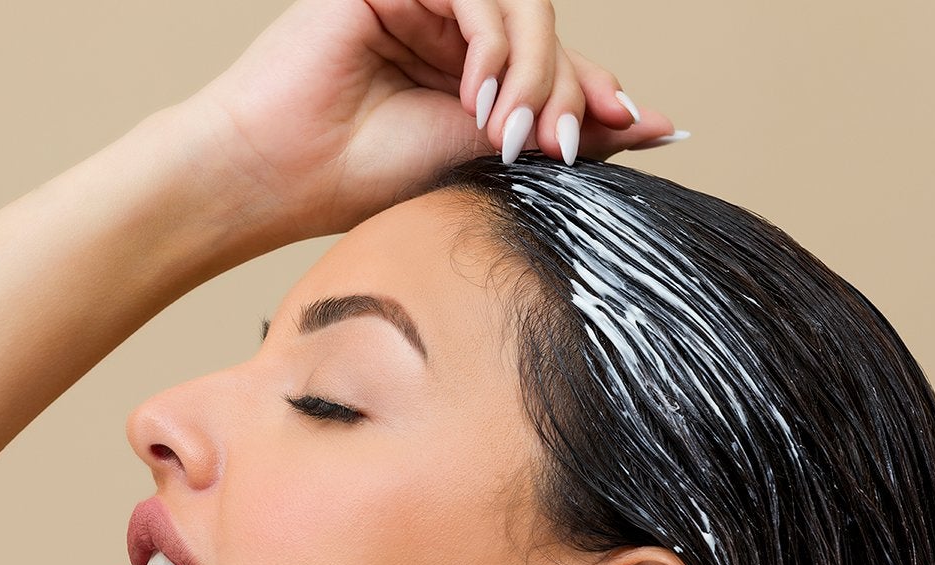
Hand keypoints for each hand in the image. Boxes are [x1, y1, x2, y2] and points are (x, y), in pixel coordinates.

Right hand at [159, 0, 684, 245]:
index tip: (640, 125)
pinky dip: (499, 46)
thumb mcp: (484, 152)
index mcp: (458, 68)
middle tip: (559, 146)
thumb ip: (562, 126)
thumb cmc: (355, 178)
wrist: (273, 177)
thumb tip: (661, 124)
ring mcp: (418, 1)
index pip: (550, 59)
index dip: (594, 88)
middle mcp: (441, 27)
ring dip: (537, 71)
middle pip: (545, 31)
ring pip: (522, 9)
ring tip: (514, 131)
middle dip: (568, 87)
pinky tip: (484, 100)